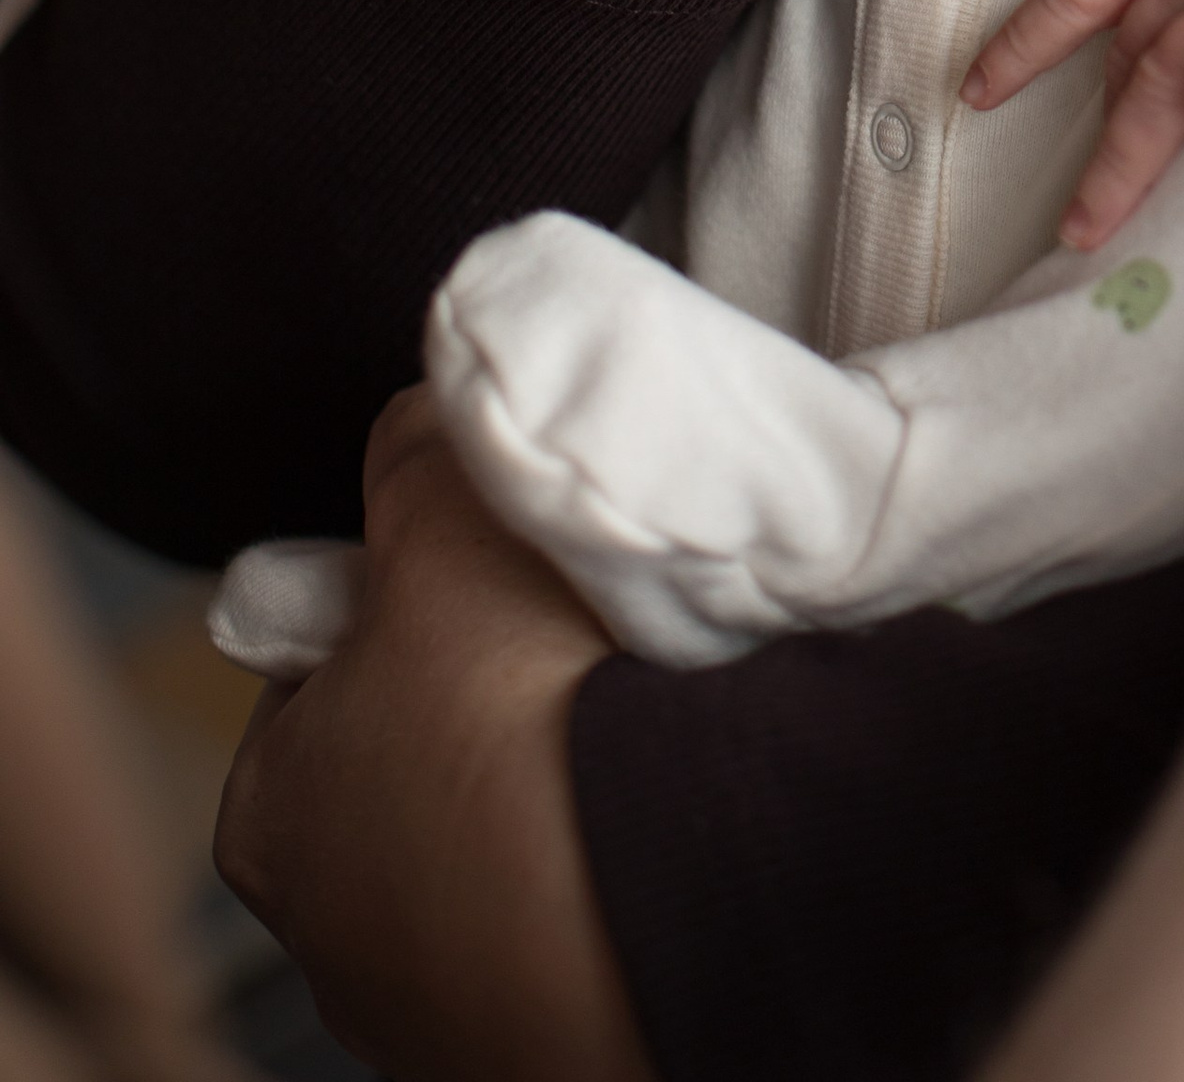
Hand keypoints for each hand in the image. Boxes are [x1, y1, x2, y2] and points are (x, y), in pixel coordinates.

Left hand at [214, 393, 643, 1081]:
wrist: (664, 910)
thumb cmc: (523, 729)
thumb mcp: (448, 524)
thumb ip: (416, 452)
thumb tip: (419, 409)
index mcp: (270, 816)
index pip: (321, 674)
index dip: (408, 603)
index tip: (490, 578)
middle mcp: (331, 937)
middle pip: (416, 760)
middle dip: (491, 700)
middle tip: (579, 639)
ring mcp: (444, 1009)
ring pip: (504, 847)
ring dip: (561, 790)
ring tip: (647, 724)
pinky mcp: (551, 1039)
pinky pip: (578, 912)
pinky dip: (615, 863)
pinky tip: (668, 809)